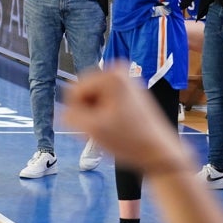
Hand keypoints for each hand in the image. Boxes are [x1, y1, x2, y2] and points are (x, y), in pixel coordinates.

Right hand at [66, 66, 191, 173]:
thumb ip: (69, 115)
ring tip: (110, 129)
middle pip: (84, 92)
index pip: (73, 91)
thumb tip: (63, 110)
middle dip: (88, 111)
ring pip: (93, 98)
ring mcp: (126, 80)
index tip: (95, 126)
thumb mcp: (92, 129)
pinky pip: (105, 100)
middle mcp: (119, 71)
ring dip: (95, 114)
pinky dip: (105, 113)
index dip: (79, 112)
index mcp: (110, 75)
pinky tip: (116, 126)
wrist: (159, 152)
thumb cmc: (128, 140)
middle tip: (103, 129)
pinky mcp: (130, 91)